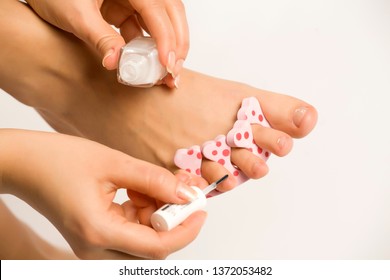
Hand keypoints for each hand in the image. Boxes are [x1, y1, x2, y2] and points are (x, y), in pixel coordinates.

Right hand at [0, 129, 205, 258]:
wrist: (25, 165)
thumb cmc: (58, 160)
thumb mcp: (112, 163)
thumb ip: (152, 179)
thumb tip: (185, 194)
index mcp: (98, 232)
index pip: (156, 247)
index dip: (185, 230)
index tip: (201, 210)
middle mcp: (95, 248)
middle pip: (152, 248)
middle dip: (171, 219)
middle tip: (179, 190)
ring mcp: (94, 245)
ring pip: (143, 240)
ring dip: (155, 213)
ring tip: (146, 183)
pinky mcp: (95, 236)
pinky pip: (130, 231)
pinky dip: (142, 212)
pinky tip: (136, 188)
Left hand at [26, 0, 187, 83]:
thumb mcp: (76, 15)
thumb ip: (100, 38)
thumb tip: (117, 63)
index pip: (156, 9)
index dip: (166, 37)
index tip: (167, 63)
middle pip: (170, 13)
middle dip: (177, 43)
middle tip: (175, 70)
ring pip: (162, 22)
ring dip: (167, 47)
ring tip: (168, 72)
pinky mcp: (127, 10)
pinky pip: (146, 29)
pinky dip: (150, 48)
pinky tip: (150, 65)